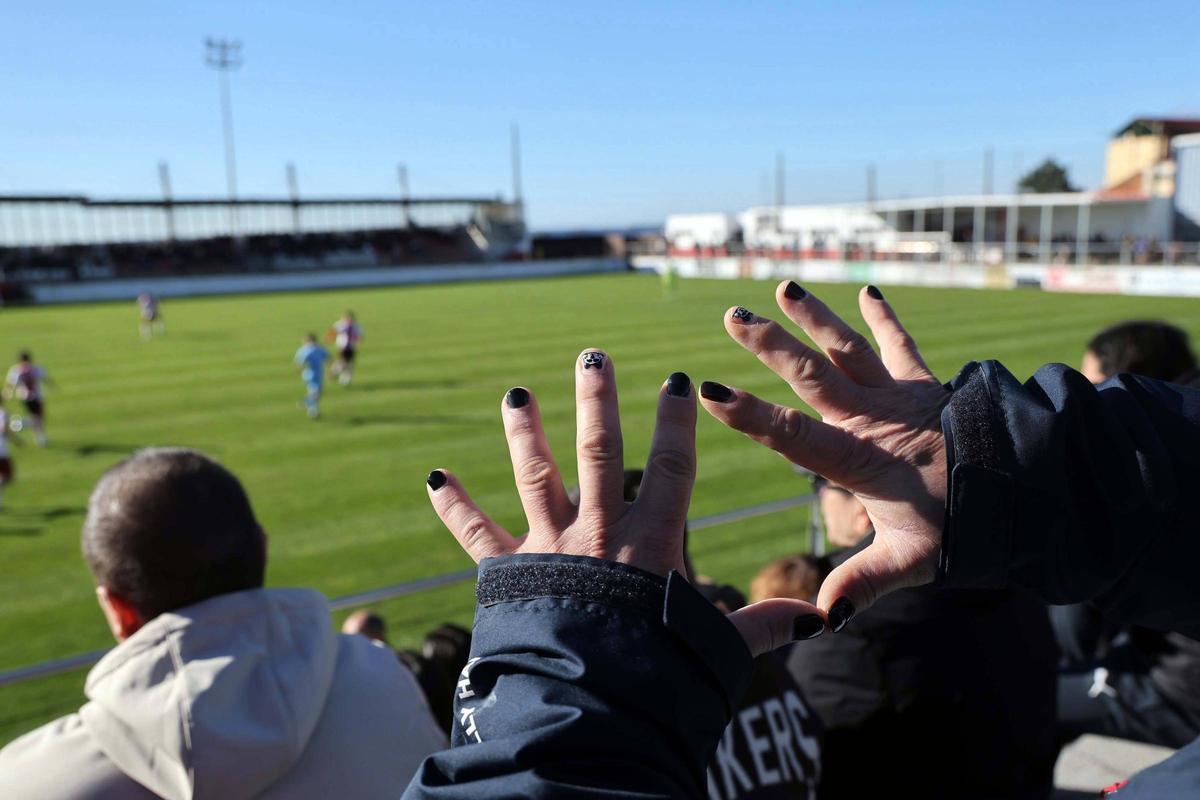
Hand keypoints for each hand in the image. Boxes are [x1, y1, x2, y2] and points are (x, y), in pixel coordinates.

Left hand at [427, 349, 823, 655]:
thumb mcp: (716, 650)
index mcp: (650, 544)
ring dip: (525, 433)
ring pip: (537, 477)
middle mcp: (598, 533)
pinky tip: (434, 476)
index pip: (672, 468)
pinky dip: (455, 506)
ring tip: (515, 394)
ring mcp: (550, 550)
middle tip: (592, 357)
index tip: (677, 380)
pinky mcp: (508, 576)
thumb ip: (762, 626)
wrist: (587, 711)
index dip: (676, 423)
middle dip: (596, 402)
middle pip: (598, 453)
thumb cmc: (657, 680)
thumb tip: (823, 617)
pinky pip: (477, 535)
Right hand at [700, 283, 948, 628]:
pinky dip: (884, 319)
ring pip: (850, 351)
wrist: (1027, 489)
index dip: (751, 416)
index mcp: (861, 460)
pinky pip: (900, 346)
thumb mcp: (910, 561)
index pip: (796, 437)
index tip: (711, 392)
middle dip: (771, 347)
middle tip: (734, 317)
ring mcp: (900, 397)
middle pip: (815, 377)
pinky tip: (868, 290)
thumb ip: (862, 583)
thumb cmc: (962, 527)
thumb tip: (821, 617)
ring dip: (817, 319)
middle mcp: (874, 421)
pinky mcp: (924, 385)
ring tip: (786, 287)